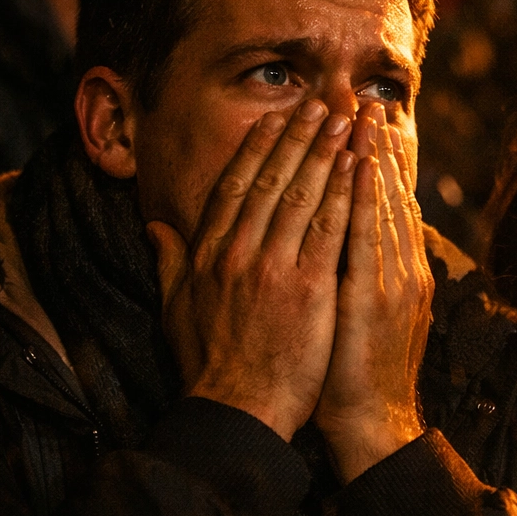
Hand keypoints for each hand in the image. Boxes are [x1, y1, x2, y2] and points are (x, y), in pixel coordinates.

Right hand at [147, 100, 354, 439]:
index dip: (258, 149)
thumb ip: (168, 263)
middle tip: (323, 103)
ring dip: (328, 153)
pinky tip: (362, 167)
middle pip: (274, 181)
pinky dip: (347, 193)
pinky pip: (332, 229)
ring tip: (347, 120)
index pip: (236, 187)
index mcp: (209, 255)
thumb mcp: (174, 310)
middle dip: (300, 137)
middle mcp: (239, 253)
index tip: (276, 118)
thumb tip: (155, 227)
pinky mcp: (309, 288)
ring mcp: (274, 268)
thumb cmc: (209, 367)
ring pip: (305, 195)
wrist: (236, 412)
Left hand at [315, 106, 434, 482]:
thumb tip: (341, 245)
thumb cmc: (354, 378)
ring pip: (384, 205)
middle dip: (378, 147)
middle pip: (390, 195)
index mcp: (397, 272)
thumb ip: (354, 277)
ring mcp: (394, 281)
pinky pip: (369, 237)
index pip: (386, 205)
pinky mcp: (377, 297)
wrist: (372, 426)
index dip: (377, 163)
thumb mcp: (359, 317)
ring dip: (374, 158)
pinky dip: (367, 197)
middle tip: (367, 100)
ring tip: (365, 115)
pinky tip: (360, 166)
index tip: (365, 123)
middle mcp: (402, 269)